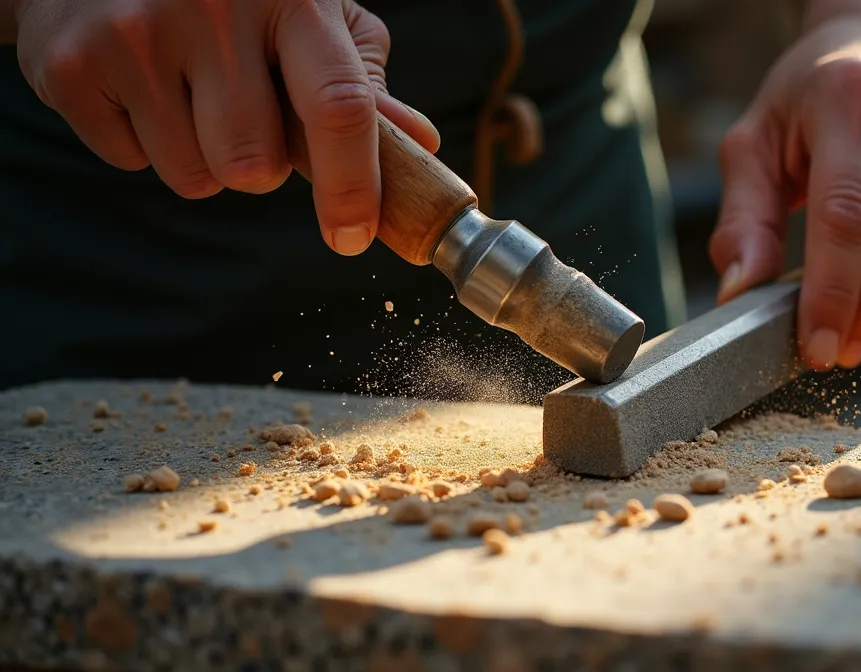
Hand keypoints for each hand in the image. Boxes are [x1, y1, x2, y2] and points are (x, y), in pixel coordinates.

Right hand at [12, 0, 439, 254]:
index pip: (338, 106)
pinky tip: (139, 83)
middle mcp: (213, 8)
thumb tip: (420, 140)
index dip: (352, 186)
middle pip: (257, 168)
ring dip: (203, 158)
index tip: (354, 236)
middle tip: (243, 113)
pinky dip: (143, 141)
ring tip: (186, 91)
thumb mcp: (305, 13)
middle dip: (260, 165)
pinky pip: (133, 163)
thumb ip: (358, 79)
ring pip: (197, 178)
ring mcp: (135, 34)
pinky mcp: (72, 64)